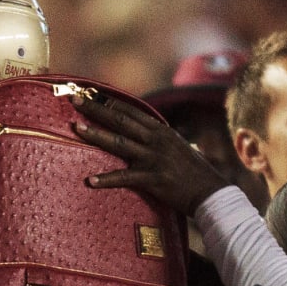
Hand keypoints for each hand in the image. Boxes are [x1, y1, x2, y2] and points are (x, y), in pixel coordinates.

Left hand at [71, 94, 228, 215]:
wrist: (210, 192)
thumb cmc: (194, 172)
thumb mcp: (177, 147)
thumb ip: (160, 139)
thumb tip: (145, 133)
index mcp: (161, 131)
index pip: (131, 111)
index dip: (110, 102)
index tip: (92, 93)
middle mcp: (156, 140)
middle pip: (121, 121)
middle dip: (97, 109)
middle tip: (75, 100)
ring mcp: (154, 158)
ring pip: (119, 143)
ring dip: (96, 135)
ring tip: (77, 129)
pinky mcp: (153, 179)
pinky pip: (125, 178)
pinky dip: (107, 180)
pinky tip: (91, 181)